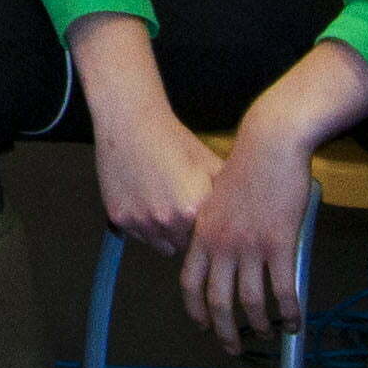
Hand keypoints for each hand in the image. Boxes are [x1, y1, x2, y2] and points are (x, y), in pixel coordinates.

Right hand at [70, 29, 221, 255]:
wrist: (130, 121)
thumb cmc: (172, 139)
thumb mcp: (210, 162)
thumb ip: (229, 194)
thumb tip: (248, 216)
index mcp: (194, 210)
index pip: (209, 241)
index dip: (209, 231)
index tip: (207, 220)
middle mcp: (168, 222)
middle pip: (185, 247)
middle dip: (187, 234)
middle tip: (185, 209)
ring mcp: (141, 222)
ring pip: (161, 245)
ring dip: (166, 233)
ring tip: (166, 204)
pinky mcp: (119, 219)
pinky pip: (138, 235)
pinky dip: (143, 224)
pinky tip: (146, 199)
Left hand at [178, 121, 319, 350]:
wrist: (269, 145)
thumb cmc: (247, 166)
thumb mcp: (217, 198)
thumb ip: (215, 227)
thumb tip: (221, 253)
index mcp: (203, 233)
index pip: (190, 282)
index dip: (195, 309)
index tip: (203, 325)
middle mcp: (222, 244)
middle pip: (218, 301)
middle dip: (225, 331)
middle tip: (233, 347)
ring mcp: (250, 246)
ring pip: (251, 302)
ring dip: (261, 325)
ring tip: (269, 334)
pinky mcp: (279, 243)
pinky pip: (283, 290)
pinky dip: (290, 311)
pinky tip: (295, 321)